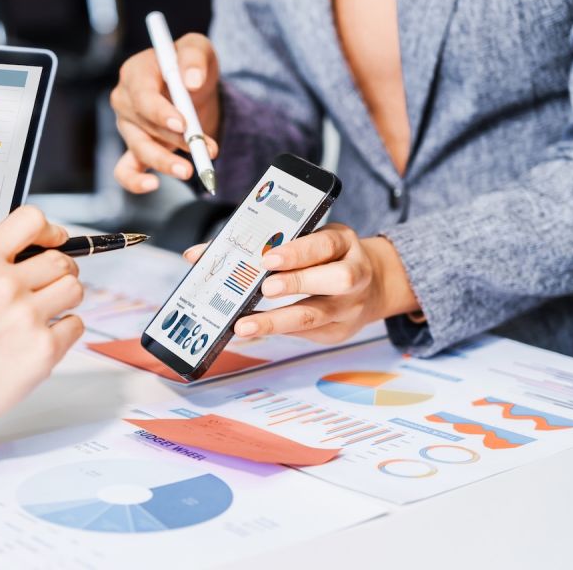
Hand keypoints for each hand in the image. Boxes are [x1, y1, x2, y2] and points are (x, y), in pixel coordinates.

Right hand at [0, 206, 84, 421]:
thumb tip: (36, 247)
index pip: (31, 220)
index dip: (50, 230)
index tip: (55, 239)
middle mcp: (5, 285)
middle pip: (61, 260)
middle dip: (62, 270)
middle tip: (52, 282)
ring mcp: (27, 317)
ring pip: (74, 289)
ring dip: (66, 298)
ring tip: (47, 310)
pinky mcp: (43, 348)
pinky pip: (76, 324)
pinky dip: (65, 330)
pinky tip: (42, 335)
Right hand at [110, 33, 220, 192]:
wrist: (194, 88)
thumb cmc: (190, 65)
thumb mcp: (198, 48)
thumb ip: (194, 57)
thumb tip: (191, 80)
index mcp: (135, 73)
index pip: (142, 96)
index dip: (160, 112)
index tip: (183, 124)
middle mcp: (125, 101)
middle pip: (144, 126)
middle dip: (175, 140)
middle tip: (203, 150)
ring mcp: (128, 128)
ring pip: (140, 150)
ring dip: (165, 162)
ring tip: (188, 171)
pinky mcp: (135, 149)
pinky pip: (126, 171)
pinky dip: (134, 182)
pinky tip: (153, 185)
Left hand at [184, 224, 419, 342]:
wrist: (375, 284)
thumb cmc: (326, 256)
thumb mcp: (308, 237)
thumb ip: (262, 243)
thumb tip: (197, 254)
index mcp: (343, 243)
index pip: (325, 244)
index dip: (298, 252)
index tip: (269, 259)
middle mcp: (354, 274)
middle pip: (335, 280)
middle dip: (298, 283)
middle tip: (265, 288)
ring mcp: (349, 307)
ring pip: (317, 316)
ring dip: (278, 321)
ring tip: (246, 325)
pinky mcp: (338, 332)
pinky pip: (307, 335)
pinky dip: (277, 333)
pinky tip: (253, 332)